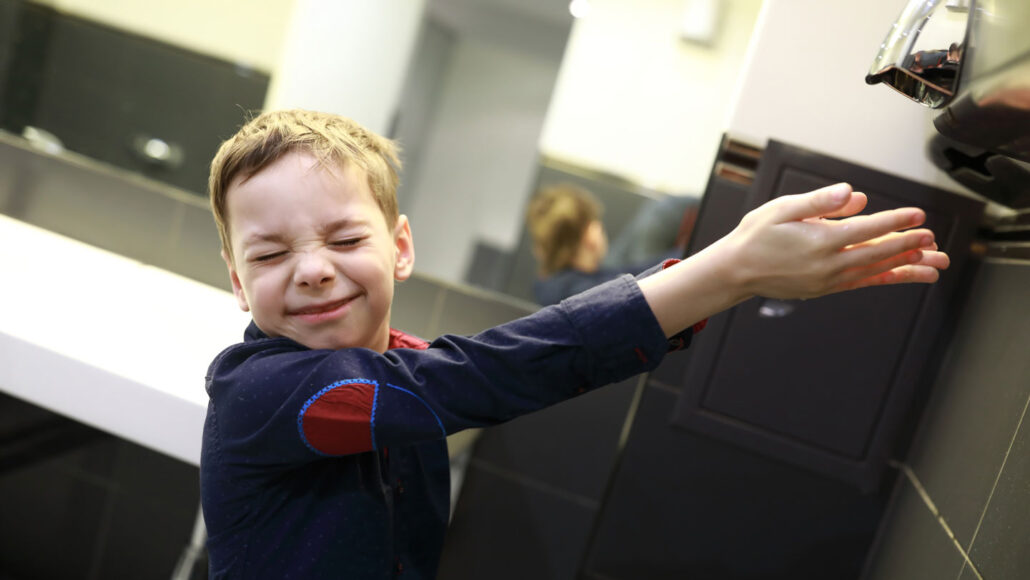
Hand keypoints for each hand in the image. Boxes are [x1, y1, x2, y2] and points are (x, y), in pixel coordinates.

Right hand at [721, 182, 949, 299]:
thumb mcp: (782, 209)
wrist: (737, 271)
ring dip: (907, 266)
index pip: (867, 229)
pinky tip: (906, 275)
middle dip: (909, 244)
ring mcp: (828, 280)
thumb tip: (854, 193)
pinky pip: (864, 283)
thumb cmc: (756, 235)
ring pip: (876, 271)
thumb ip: (819, 201)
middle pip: (878, 252)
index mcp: (820, 241)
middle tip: (934, 238)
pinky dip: (887, 278)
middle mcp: (828, 264)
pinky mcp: (826, 288)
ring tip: (935, 263)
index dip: (896, 221)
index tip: (918, 215)